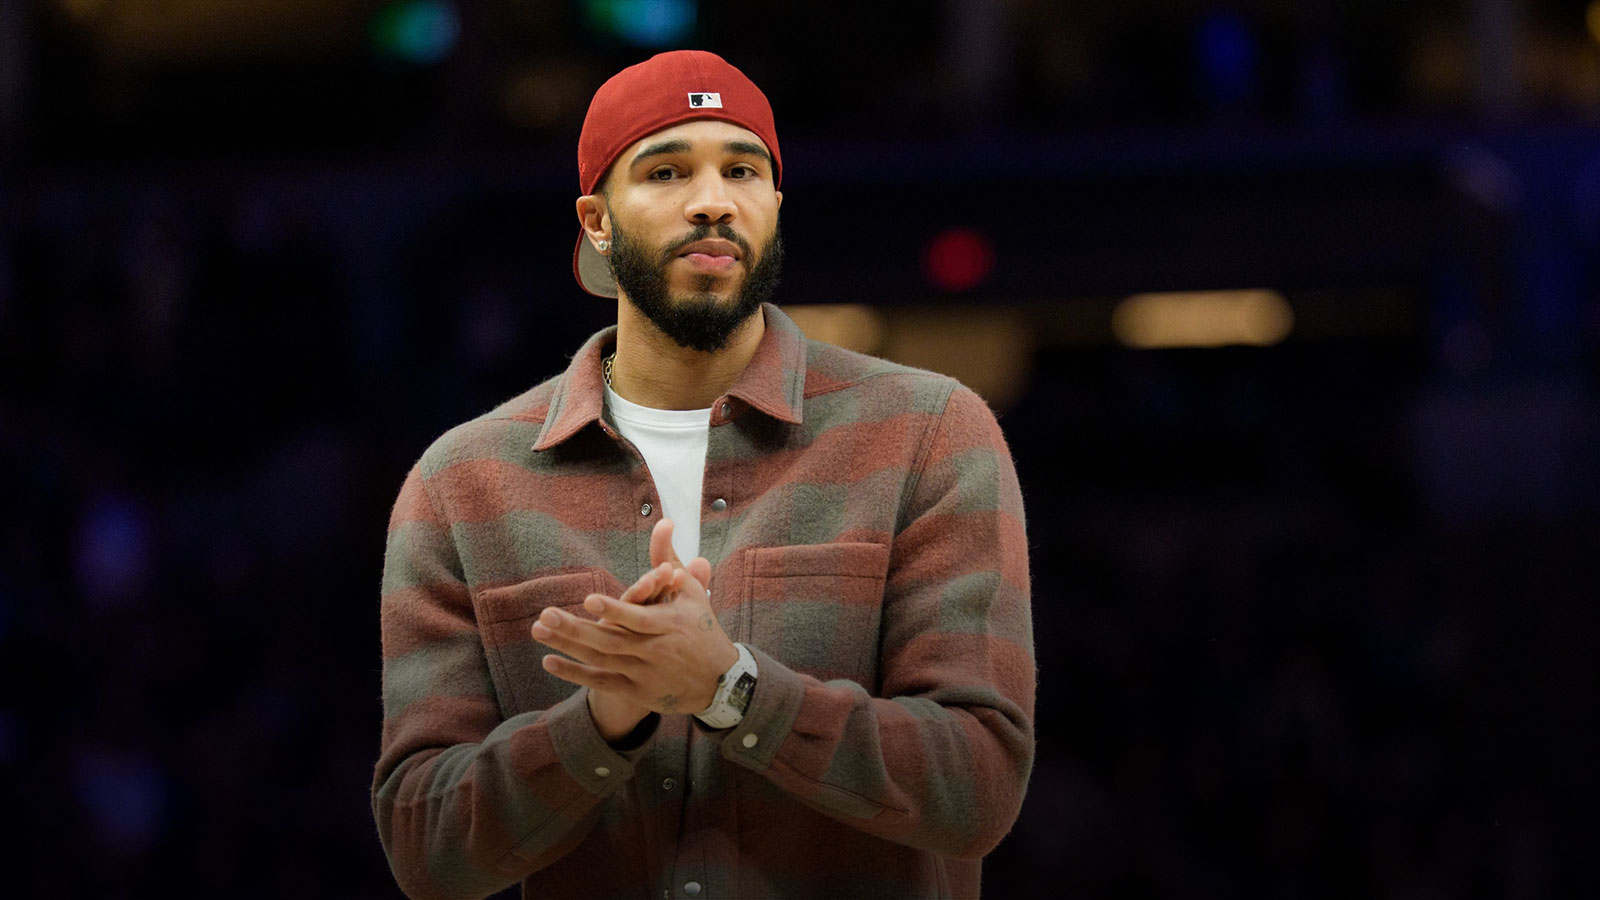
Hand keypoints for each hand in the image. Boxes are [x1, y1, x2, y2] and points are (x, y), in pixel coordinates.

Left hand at [532, 519, 736, 715]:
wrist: (720, 682)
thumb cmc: (700, 627)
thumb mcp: (689, 591)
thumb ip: (668, 558)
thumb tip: (663, 521)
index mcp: (672, 624)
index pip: (640, 618)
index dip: (616, 610)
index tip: (589, 599)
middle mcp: (657, 651)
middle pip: (612, 641)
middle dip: (576, 629)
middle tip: (546, 615)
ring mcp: (645, 674)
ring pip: (602, 661)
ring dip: (568, 647)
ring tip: (539, 631)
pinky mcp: (637, 692)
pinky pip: (602, 683)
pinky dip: (575, 674)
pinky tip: (549, 661)